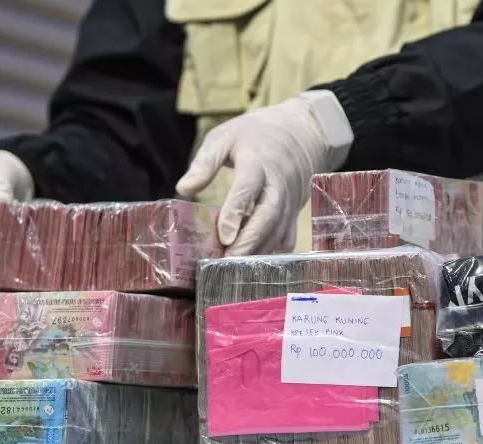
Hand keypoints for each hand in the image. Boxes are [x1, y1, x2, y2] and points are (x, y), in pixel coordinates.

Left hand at [175, 97, 329, 255]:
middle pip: (268, 216)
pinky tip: (252, 267)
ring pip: (278, 232)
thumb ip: (204, 163)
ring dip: (258, 253)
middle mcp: (278, 184)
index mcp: (258, 162)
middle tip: (228, 262)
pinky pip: (287, 239)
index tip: (224, 236)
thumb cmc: (254, 136)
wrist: (300, 133)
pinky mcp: (294, 214)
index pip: (248, 188)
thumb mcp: (225, 138)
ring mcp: (289, 201)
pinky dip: (272, 255)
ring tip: (235, 271)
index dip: (236, 212)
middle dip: (249, 242)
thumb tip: (183, 189)